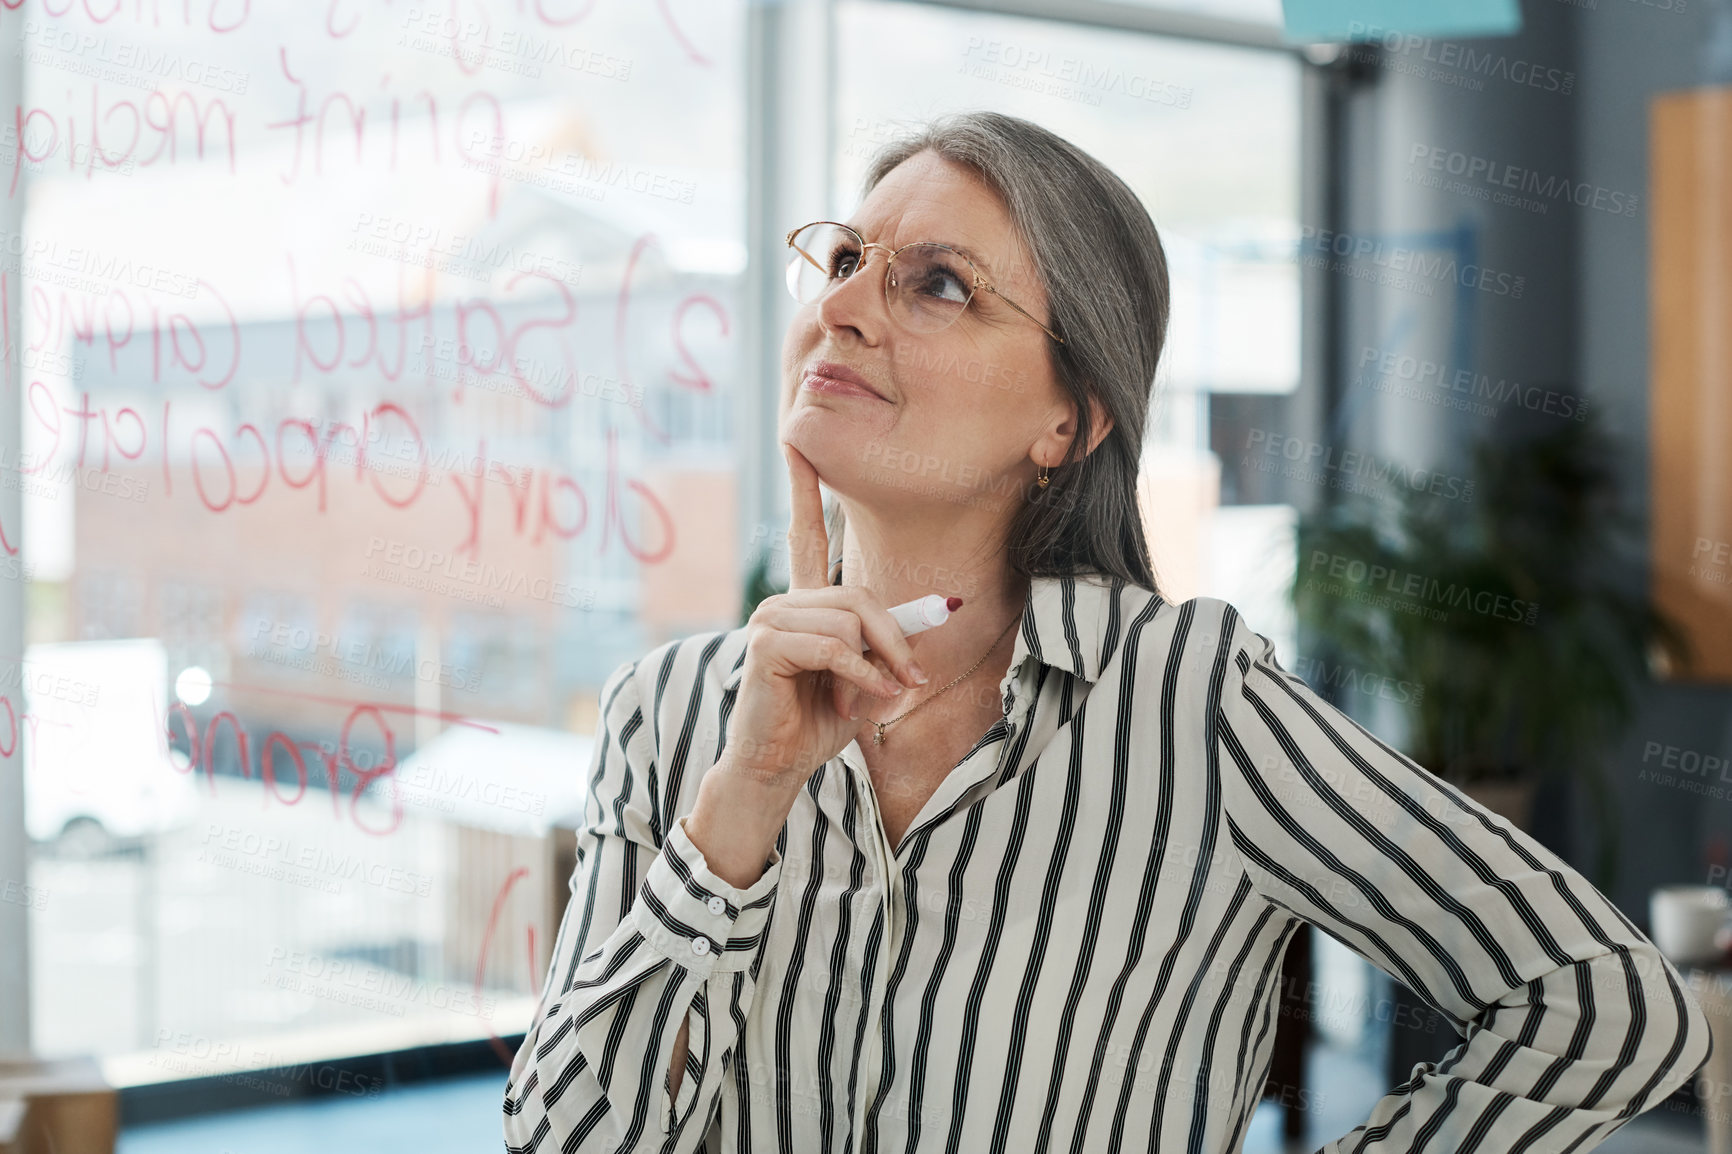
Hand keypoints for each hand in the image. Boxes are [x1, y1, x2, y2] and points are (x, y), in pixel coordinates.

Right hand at [717, 443, 929, 790]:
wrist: (778, 765)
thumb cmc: (818, 724)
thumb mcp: (869, 678)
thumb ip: (892, 641)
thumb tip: (941, 608)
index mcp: (804, 605)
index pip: (803, 534)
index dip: (802, 488)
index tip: (794, 442)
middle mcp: (783, 603)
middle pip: (860, 595)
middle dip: (896, 638)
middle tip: (911, 679)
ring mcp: (771, 619)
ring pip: (851, 620)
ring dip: (879, 664)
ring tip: (876, 697)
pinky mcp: (767, 643)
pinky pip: (835, 646)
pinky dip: (859, 677)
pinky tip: (854, 703)